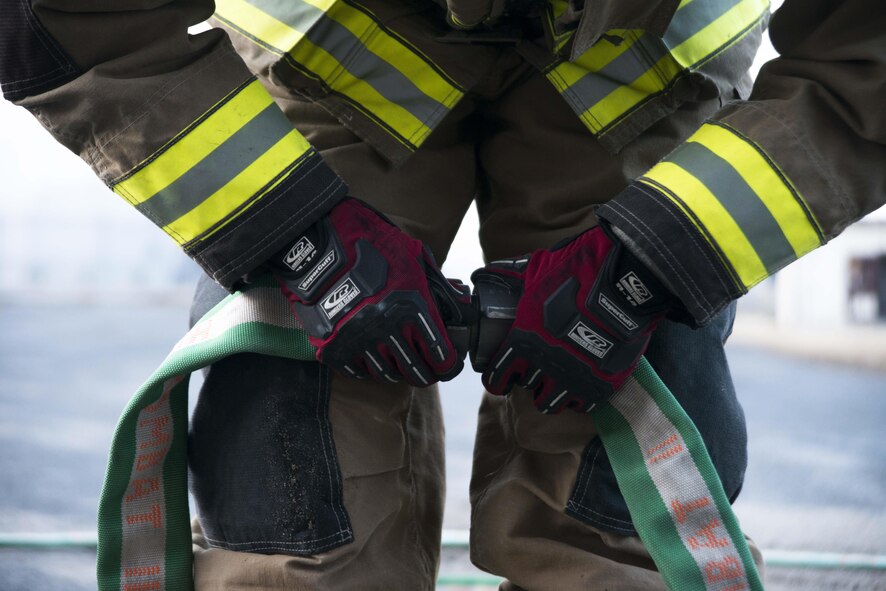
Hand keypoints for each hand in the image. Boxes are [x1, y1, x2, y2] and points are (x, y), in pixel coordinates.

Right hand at [268, 198, 470, 385]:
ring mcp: (360, 342)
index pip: (440, 355)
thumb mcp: (412, 256)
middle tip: (426, 370)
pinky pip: (358, 371)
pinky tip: (372, 357)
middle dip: (425, 373)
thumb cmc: (371, 247)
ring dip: (397, 370)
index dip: (448, 365)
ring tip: (399, 362)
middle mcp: (388, 330)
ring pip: (387, 374)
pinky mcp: (334, 349)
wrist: (318, 248)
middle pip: (416, 371)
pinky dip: (368, 367)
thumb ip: (437, 282)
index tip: (448, 365)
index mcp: (412, 308)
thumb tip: (458, 302)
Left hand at [474, 224, 672, 412]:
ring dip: (551, 393)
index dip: (497, 379)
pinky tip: (582, 384)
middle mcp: (544, 365)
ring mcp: (573, 379)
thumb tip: (488, 274)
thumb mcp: (538, 270)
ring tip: (558, 383)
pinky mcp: (601, 385)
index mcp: (523, 340)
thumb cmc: (579, 273)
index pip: (497, 377)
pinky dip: (579, 397)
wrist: (625, 285)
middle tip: (537, 369)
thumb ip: (514, 279)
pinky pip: (582, 404)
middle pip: (527, 388)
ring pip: (551, 404)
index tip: (502, 378)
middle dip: (530, 379)